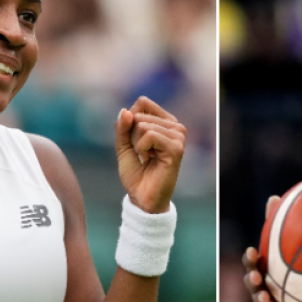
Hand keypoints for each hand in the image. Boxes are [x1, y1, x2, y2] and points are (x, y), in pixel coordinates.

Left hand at [114, 97, 186, 213]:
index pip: (142, 103)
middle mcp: (175, 126)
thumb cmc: (136, 174)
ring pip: (143, 125)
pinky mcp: (176, 148)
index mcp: (165, 122)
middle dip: (132, 136)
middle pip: (139, 114)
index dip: (130, 121)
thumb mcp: (123, 146)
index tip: (136, 142)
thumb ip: (123, 127)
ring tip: (147, 158)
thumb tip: (126, 110)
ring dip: (136, 144)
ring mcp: (178, 136)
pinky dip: (141, 148)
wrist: (142, 198)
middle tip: (142, 154)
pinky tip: (149, 160)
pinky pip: (149, 135)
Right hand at [243, 195, 293, 301]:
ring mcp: (267, 300)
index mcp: (261, 267)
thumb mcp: (283, 244)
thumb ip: (278, 224)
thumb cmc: (287, 262)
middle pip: (251, 283)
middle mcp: (260, 284)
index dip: (250, 258)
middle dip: (252, 280)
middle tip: (257, 276)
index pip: (251, 261)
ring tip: (267, 300)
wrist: (297, 291)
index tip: (253, 251)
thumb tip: (275, 197)